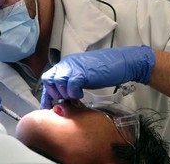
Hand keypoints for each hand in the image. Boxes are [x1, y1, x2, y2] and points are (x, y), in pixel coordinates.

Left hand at [40, 45, 154, 108]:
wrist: (122, 62)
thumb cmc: (104, 70)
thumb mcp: (83, 76)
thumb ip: (71, 83)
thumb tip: (63, 97)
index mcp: (66, 64)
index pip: (48, 79)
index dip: (46, 95)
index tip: (46, 107)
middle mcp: (67, 64)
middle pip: (48, 79)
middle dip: (54, 93)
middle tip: (65, 100)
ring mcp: (74, 67)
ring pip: (58, 82)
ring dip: (65, 93)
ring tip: (75, 97)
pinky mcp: (83, 72)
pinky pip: (71, 85)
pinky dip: (74, 93)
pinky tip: (81, 94)